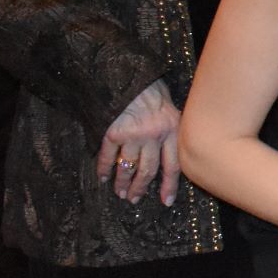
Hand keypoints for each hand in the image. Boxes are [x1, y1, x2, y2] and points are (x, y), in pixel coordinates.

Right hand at [97, 79, 180, 205]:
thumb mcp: (172, 110)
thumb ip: (172, 131)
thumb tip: (173, 156)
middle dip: (141, 188)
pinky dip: (105, 169)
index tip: (166, 201)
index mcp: (172, 130)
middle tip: (133, 199)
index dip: (169, 185)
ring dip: (123, 182)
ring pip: (129, 166)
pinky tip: (103, 178)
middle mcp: (154, 135)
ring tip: (120, 193)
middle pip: (149, 170)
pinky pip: (109, 155)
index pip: (173, 165)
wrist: (130, 75)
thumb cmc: (153, 92)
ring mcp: (133, 134)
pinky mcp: (113, 132)